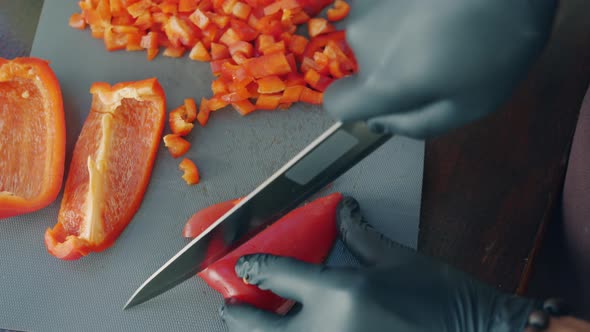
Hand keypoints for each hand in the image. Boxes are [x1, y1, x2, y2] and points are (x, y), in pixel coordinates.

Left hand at [220, 197, 538, 331]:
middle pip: (260, 328)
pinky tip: (297, 330)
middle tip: (230, 306)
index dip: (253, 267)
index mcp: (339, 292)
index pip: (277, 274)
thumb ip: (359, 235)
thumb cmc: (441, 299)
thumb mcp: (396, 259)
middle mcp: (327, 330)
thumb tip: (343, 211)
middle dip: (236, 315)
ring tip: (256, 324)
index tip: (243, 266)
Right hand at [324, 0, 556, 137]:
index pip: (337, 104)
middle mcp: (362, 39)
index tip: (384, 99)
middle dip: (389, 65)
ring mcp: (370, 2)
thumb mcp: (468, 106)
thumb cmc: (501, 44)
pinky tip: (436, 7)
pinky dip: (404, 10)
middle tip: (435, 56)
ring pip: (373, 30)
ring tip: (442, 25)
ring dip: (398, 33)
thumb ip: (416, 125)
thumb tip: (380, 124)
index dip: (358, 105)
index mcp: (382, 81)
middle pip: (362, 64)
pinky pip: (384, 5)